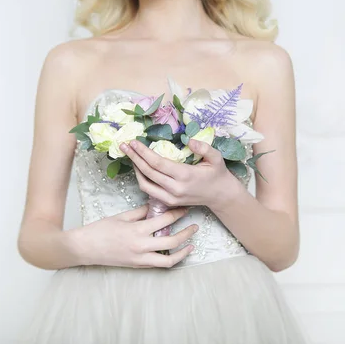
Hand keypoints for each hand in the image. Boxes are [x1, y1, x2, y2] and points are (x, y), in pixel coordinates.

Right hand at [76, 205, 197, 267]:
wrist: (85, 248)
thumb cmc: (100, 230)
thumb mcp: (122, 216)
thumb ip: (141, 212)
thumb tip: (156, 207)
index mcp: (138, 230)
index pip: (165, 220)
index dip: (178, 213)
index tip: (185, 207)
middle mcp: (142, 246)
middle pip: (173, 240)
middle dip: (187, 232)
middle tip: (195, 226)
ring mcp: (141, 258)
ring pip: (169, 259)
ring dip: (183, 251)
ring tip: (191, 243)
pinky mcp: (138, 266)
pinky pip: (159, 264)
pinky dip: (170, 259)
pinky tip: (176, 252)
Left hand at [120, 139, 239, 208]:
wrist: (220, 195)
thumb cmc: (217, 174)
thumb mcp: (216, 158)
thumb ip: (204, 148)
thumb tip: (189, 141)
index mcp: (185, 175)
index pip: (158, 163)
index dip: (143, 152)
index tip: (133, 142)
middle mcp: (175, 188)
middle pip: (148, 172)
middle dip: (134, 158)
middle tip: (124, 145)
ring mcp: (171, 198)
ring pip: (145, 184)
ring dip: (135, 169)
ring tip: (130, 155)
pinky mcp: (169, 202)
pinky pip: (150, 191)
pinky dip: (142, 179)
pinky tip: (139, 168)